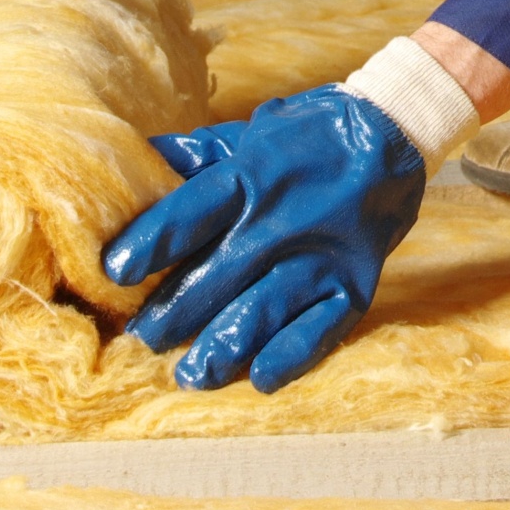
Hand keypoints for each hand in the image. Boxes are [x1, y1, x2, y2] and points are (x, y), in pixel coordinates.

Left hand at [102, 86, 427, 392]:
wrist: (393, 133)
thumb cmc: (307, 136)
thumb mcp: (251, 133)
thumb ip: (196, 157)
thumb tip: (135, 162)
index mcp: (254, 172)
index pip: (194, 210)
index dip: (154, 241)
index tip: (116, 270)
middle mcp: (286, 216)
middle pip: (220, 272)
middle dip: (174, 311)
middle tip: (142, 337)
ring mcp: (323, 254)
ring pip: (265, 308)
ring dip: (223, 344)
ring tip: (191, 373)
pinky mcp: (355, 283)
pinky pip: (320, 328)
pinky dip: (290, 355)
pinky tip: (259, 377)